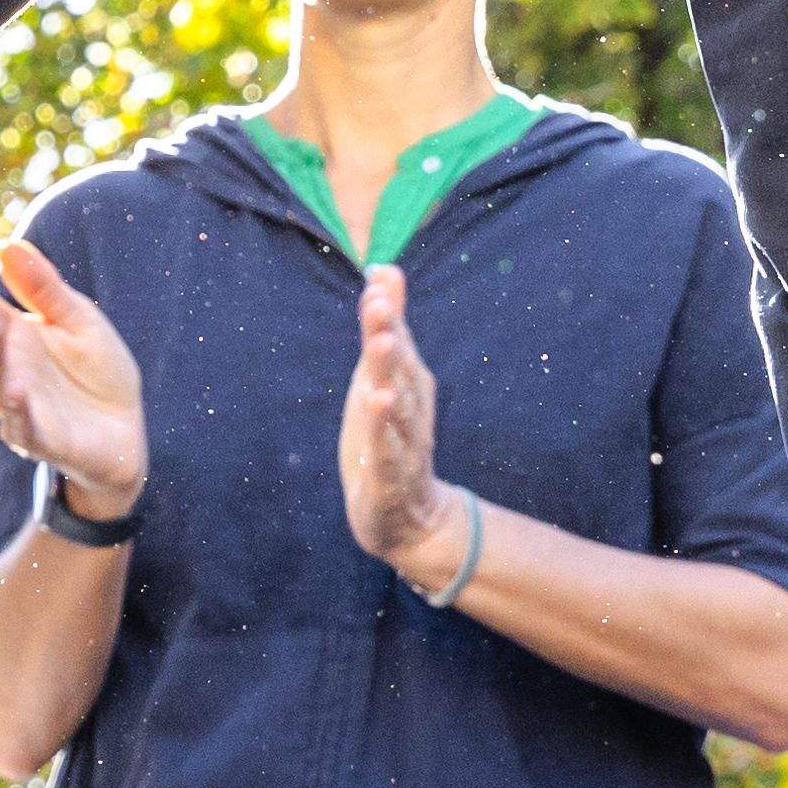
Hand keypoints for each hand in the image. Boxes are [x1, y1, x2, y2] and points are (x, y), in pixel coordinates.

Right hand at [0, 236, 150, 523]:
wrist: (127, 430)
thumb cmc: (99, 371)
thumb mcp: (79, 320)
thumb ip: (44, 288)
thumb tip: (7, 245)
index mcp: (11, 337)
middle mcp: (4, 371)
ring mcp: (18, 407)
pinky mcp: (41, 440)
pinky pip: (22, 428)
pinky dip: (17, 412)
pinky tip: (16, 392)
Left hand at [338, 264, 463, 587]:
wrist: (411, 519)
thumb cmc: (390, 437)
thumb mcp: (382, 378)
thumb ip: (385, 325)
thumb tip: (383, 268)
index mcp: (408, 385)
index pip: (396, 343)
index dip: (385, 314)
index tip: (376, 280)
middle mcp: (411, 410)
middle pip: (400, 370)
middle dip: (389, 337)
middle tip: (378, 304)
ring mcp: (403, 445)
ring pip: (397, 408)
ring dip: (388, 377)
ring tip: (379, 347)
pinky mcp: (389, 480)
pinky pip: (387, 454)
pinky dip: (383, 432)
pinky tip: (376, 406)